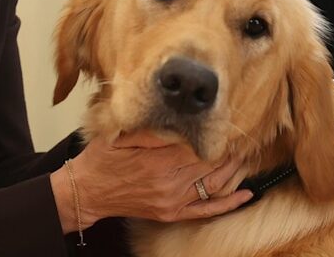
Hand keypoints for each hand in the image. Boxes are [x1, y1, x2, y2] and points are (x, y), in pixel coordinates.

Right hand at [57, 131, 250, 230]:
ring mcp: (172, 200)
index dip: (216, 136)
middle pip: (211, 165)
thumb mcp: (121, 135)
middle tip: (244, 138)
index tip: (229, 124)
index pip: (198, 146)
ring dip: (234, 172)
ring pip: (214, 186)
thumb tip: (177, 121)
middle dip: (230, 152)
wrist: (87, 192)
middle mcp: (170, 182)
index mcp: (158, 159)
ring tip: (246, 157)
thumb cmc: (102, 159)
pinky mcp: (171, 213)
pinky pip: (206, 210)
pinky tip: (245, 194)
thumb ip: (150, 130)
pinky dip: (228, 203)